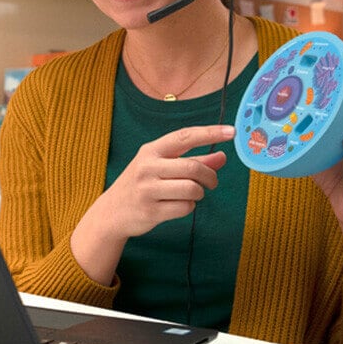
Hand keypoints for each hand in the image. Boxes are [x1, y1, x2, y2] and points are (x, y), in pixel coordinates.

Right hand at [98, 124, 232, 237]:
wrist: (112, 212)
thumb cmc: (141, 185)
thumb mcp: (161, 167)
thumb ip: (193, 161)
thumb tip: (221, 157)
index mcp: (150, 151)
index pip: (184, 137)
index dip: (209, 133)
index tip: (231, 131)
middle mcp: (147, 167)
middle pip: (192, 167)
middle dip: (209, 176)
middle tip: (212, 182)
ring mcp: (147, 189)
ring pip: (191, 188)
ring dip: (199, 193)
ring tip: (191, 194)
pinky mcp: (150, 211)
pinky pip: (185, 207)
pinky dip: (189, 207)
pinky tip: (178, 205)